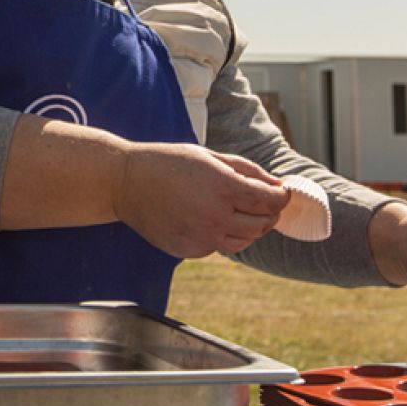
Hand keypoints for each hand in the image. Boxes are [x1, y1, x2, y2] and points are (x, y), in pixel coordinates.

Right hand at [113, 143, 289, 257]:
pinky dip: (221, 235)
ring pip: (244, 241)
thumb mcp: (209, 156)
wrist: (124, 182)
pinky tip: (207, 218)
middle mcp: (215, 217)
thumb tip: (277, 186)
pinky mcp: (188, 250)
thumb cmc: (168, 162)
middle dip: (269, 213)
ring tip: (236, 211)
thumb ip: (247, 171)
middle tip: (262, 202)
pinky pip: (217, 247)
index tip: (281, 192)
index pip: (271, 201)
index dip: (282, 197)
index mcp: (223, 188)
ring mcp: (201, 237)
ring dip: (249, 228)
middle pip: (263, 224)